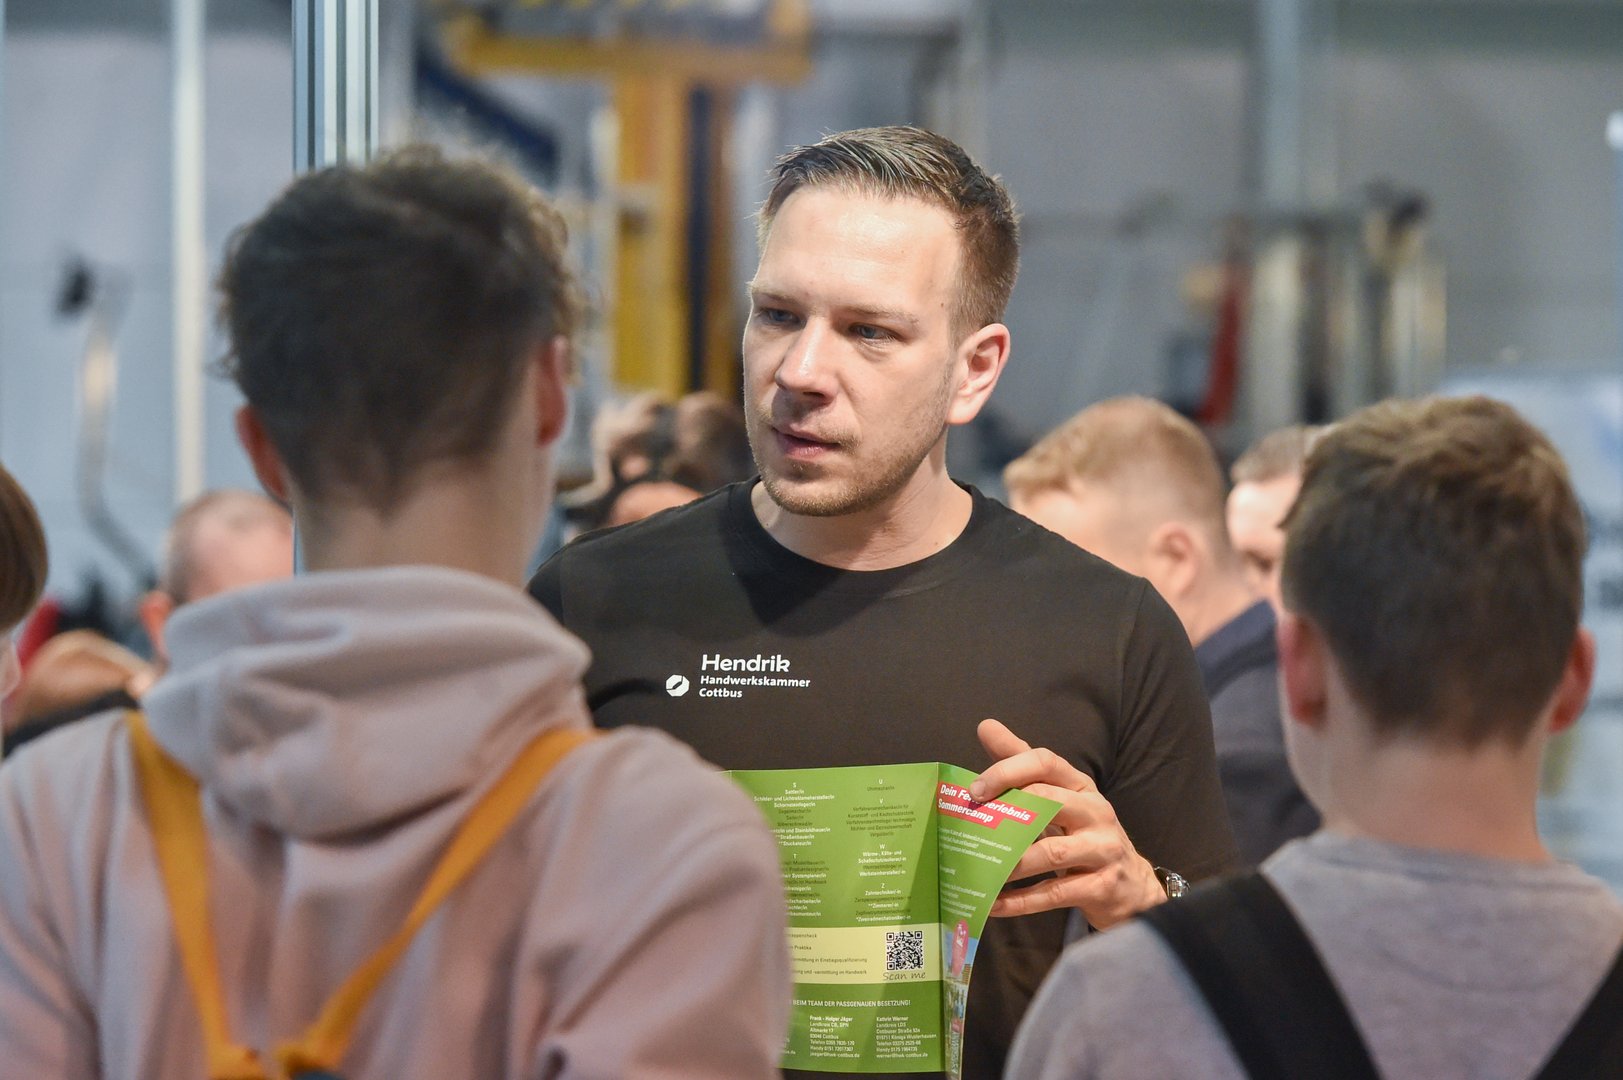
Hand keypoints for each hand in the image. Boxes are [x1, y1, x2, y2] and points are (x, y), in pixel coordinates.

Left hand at [971, 718, 1164, 929]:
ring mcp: (1103, 849)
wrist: (1131, 887)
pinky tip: (994, 905)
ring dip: (1011, 862)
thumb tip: (986, 726)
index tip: (975, 788)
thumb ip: (1022, 765)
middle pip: (1048, 801)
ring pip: (1051, 853)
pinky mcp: (1102, 887)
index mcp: (1080, 785)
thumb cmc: (1083, 835)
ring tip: (978, 871)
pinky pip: (1055, 893)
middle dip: (1006, 812)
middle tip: (970, 824)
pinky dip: (1022, 901)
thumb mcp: (1058, 798)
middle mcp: (1095, 811)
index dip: (1008, 770)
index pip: (1045, 762)